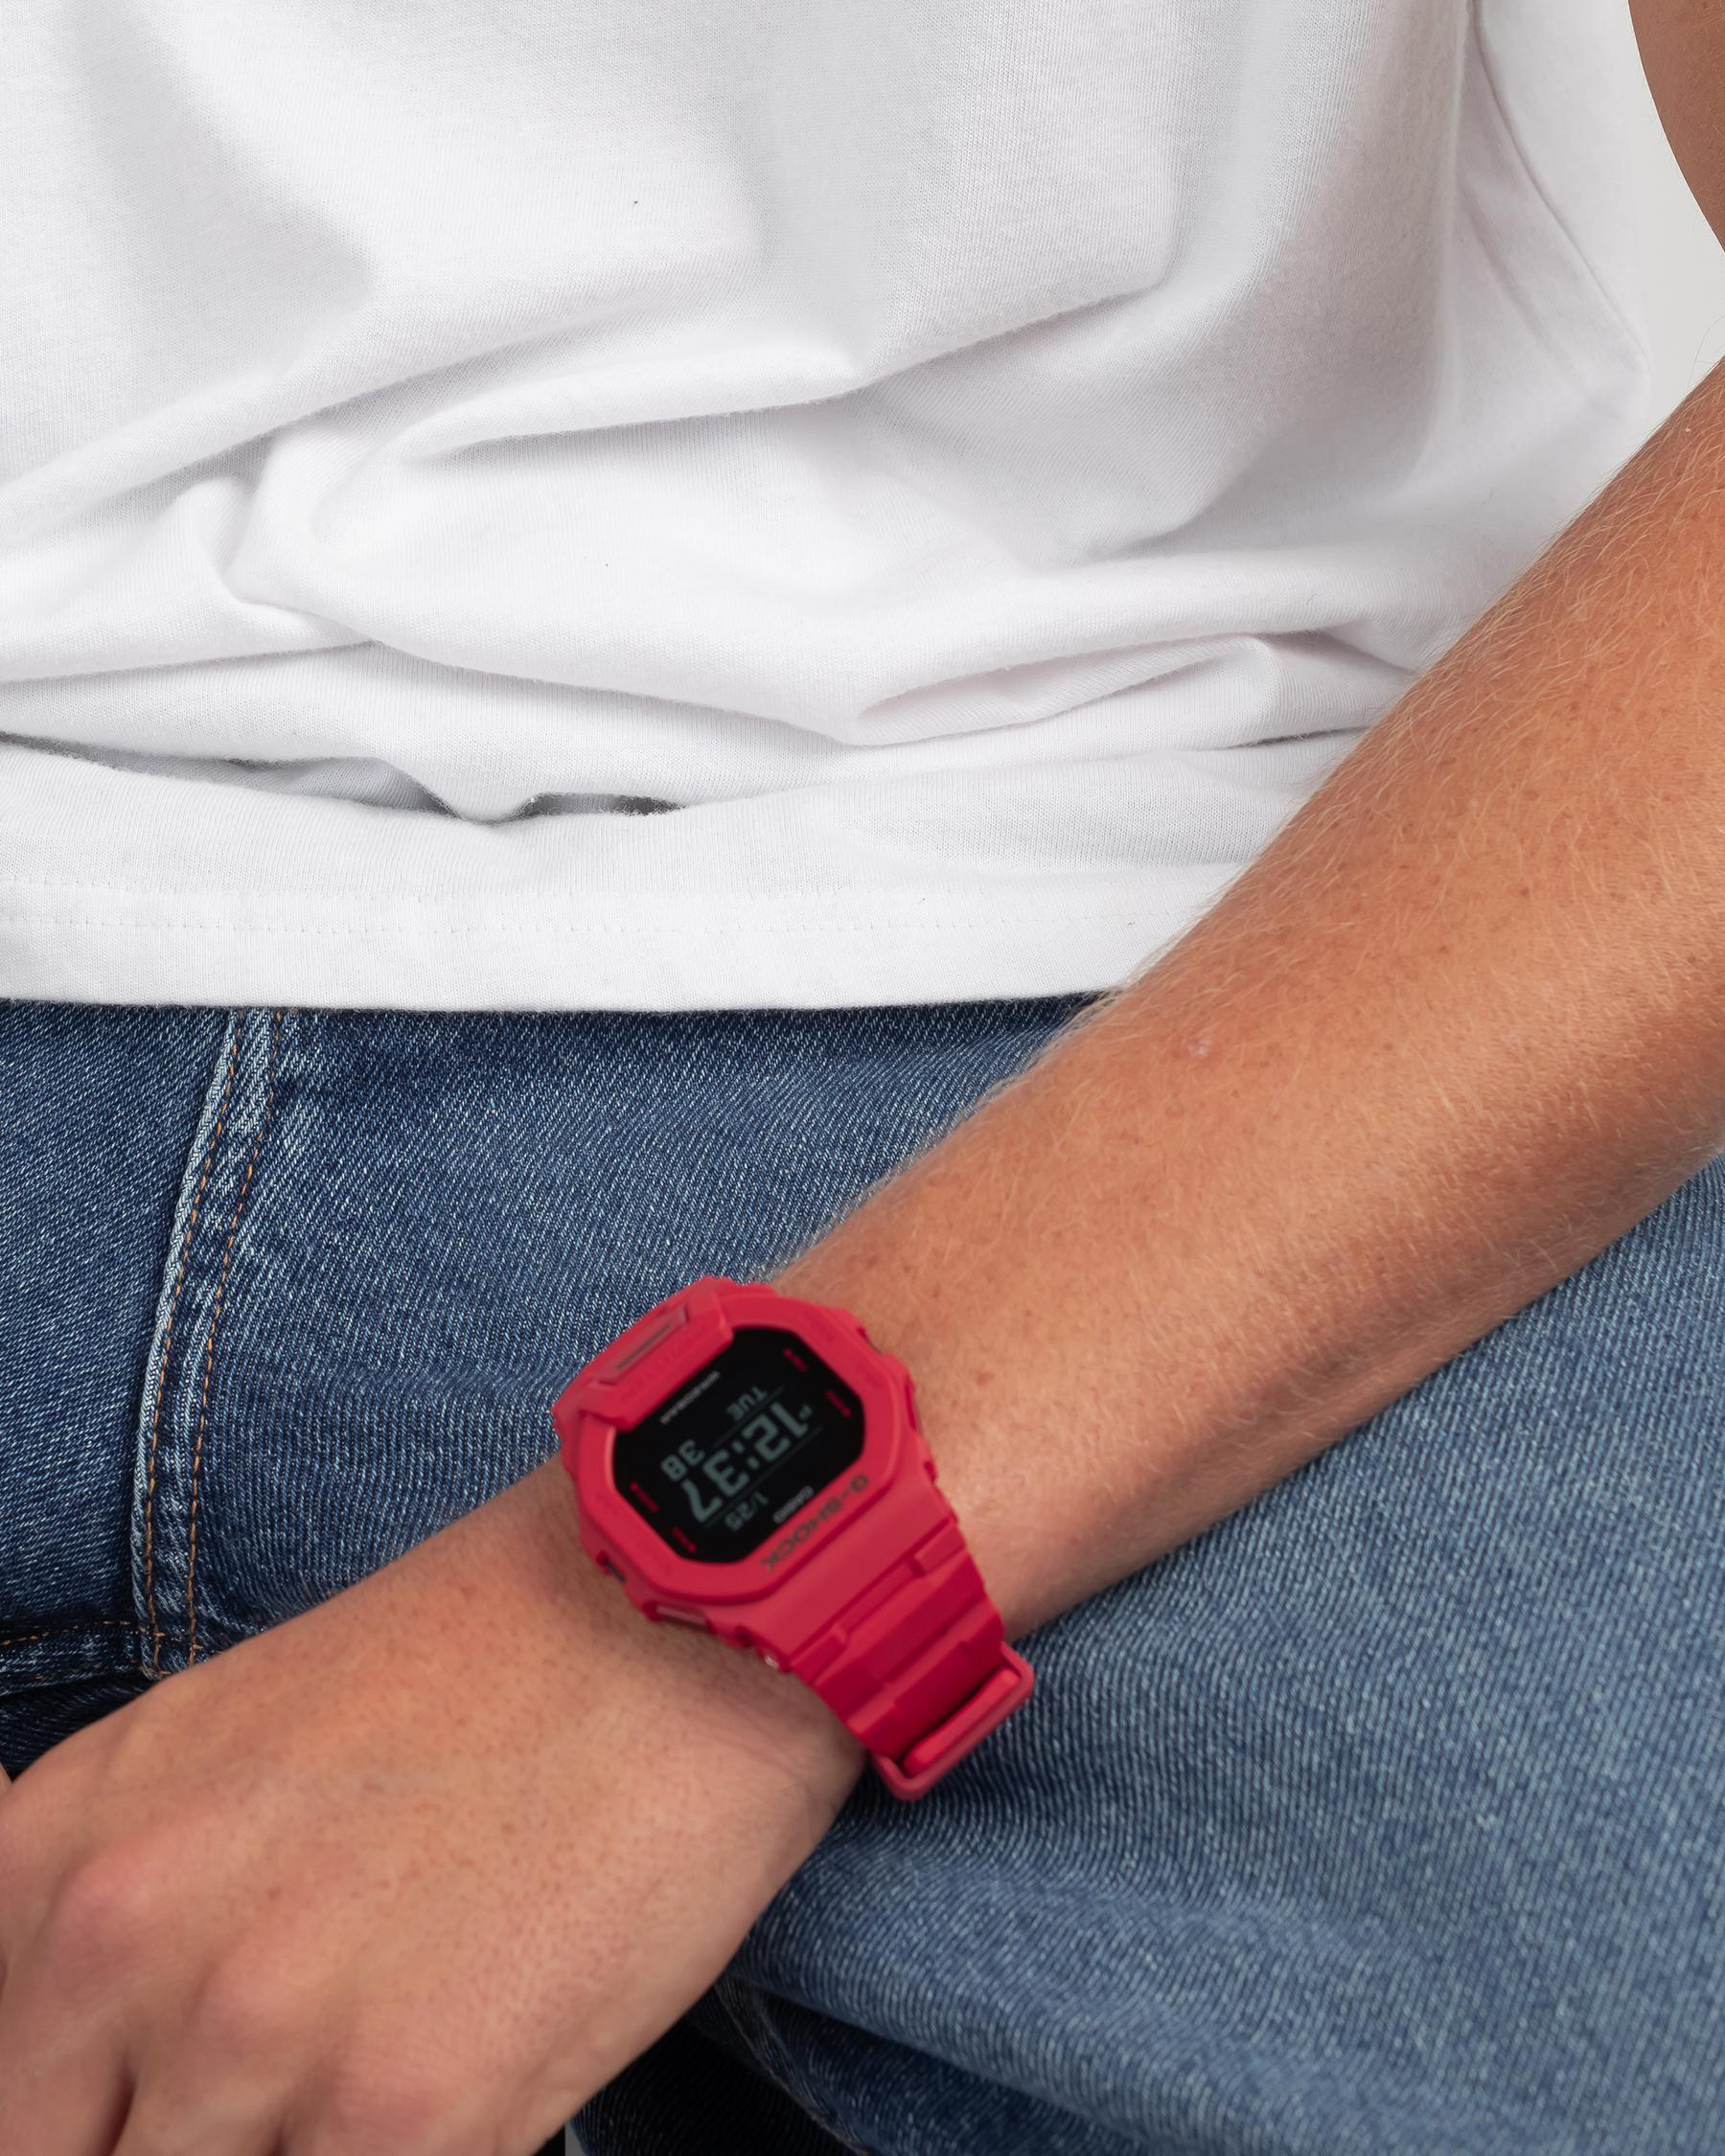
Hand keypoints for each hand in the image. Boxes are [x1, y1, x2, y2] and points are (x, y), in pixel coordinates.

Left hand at [0, 1461, 862, 2153]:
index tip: (167, 2108)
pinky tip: (466, 2084)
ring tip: (389, 2065)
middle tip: (297, 2093)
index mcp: (58, 1847)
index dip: (96, 2120)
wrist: (677, 1606)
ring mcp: (259, 2038)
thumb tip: (110, 2075)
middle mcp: (121, 1946)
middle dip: (180, 2142)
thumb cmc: (486, 1658)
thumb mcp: (227, 1747)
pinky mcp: (410, 2113)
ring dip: (309, 2147)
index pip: (6, 2100)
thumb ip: (129, 1916)